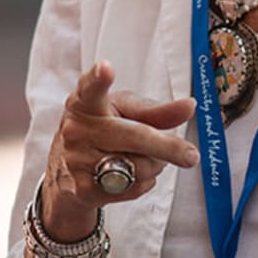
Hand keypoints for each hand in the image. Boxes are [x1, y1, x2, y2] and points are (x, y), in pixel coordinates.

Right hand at [40, 62, 197, 237]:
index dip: (99, 78)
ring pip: (139, 167)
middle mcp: (76, 130)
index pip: (90, 88)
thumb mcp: (124, 112)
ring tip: (139, 157)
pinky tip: (129, 175)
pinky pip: (133, 188)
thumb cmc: (102, 130)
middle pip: (135, 136)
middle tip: (191, 155)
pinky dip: (143, 183)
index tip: (105, 68)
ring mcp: (77, 161)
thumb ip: (156, 111)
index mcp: (84, 103)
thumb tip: (189, 106)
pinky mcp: (84, 190)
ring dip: (154, 165)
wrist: (66, 170)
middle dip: (167, 147)